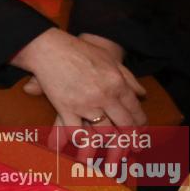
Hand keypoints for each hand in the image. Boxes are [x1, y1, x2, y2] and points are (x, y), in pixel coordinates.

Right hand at [13, 28, 145, 136]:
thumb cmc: (78, 49)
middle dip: (130, 136)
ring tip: (109, 143)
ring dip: (108, 139)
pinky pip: (77, 132)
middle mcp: (105, 96)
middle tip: (131, 143)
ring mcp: (85, 104)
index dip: (141, 123)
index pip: (136, 110)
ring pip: (105, 132)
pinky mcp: (66, 109)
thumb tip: (142, 94)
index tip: (141, 130)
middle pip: (125, 125)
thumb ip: (127, 77)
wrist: (48, 47)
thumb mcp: (108, 58)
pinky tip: (82, 139)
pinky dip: (80, 139)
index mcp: (117, 82)